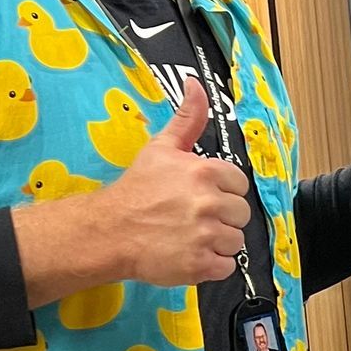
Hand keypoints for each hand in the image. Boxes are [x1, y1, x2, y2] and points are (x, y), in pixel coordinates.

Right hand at [105, 80, 251, 285]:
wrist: (109, 230)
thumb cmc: (136, 189)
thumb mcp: (162, 148)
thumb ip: (188, 118)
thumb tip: (195, 84)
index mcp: (205, 172)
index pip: (238, 184)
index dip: (222, 191)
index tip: (200, 196)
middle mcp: (209, 202)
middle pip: (240, 214)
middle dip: (221, 217)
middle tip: (192, 218)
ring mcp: (206, 235)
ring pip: (235, 241)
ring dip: (216, 241)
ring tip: (189, 236)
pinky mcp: (200, 265)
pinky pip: (227, 266)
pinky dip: (212, 264)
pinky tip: (190, 254)